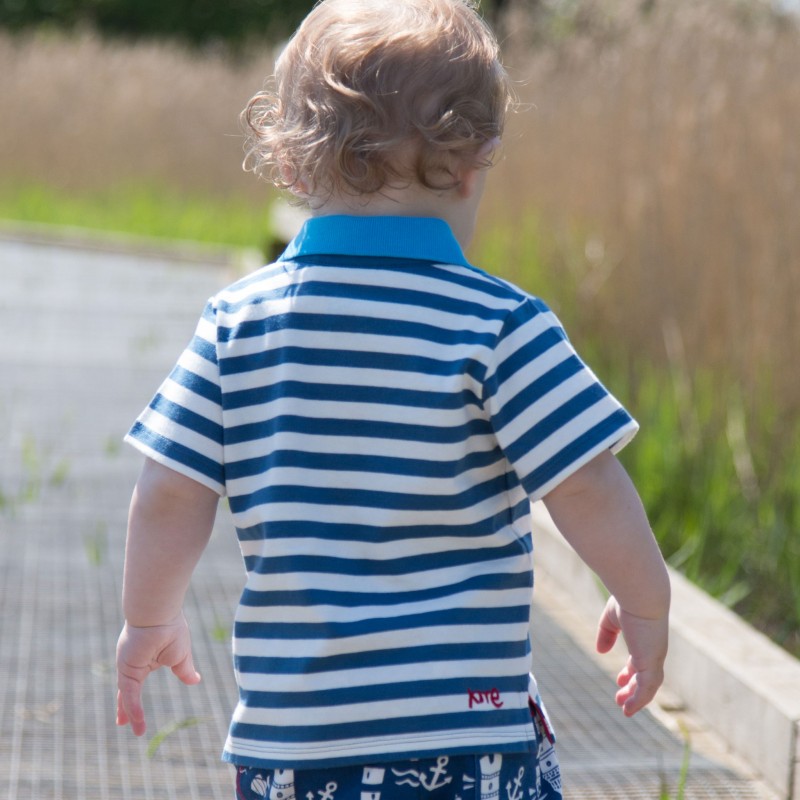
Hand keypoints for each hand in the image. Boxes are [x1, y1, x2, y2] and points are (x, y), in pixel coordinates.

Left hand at [116, 613, 200, 735]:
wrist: (159, 614)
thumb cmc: (171, 629)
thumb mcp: (181, 655)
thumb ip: (185, 670)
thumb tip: (196, 681)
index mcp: (146, 660)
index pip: (138, 683)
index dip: (135, 698)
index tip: (132, 713)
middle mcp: (134, 664)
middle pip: (127, 691)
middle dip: (125, 708)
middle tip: (121, 723)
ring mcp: (128, 667)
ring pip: (128, 695)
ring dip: (132, 714)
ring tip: (138, 731)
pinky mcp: (127, 669)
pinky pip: (130, 693)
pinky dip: (133, 707)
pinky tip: (137, 720)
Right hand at [596, 596, 667, 716]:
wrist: (641, 594)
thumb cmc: (627, 600)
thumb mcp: (612, 618)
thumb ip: (606, 634)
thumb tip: (601, 651)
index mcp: (645, 638)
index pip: (639, 660)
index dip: (630, 671)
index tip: (620, 680)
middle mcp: (653, 650)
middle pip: (646, 675)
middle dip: (633, 688)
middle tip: (620, 698)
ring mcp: (654, 657)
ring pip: (648, 685)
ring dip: (636, 699)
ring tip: (624, 710)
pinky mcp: (651, 663)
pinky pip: (646, 688)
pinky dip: (639, 701)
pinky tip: (628, 709)